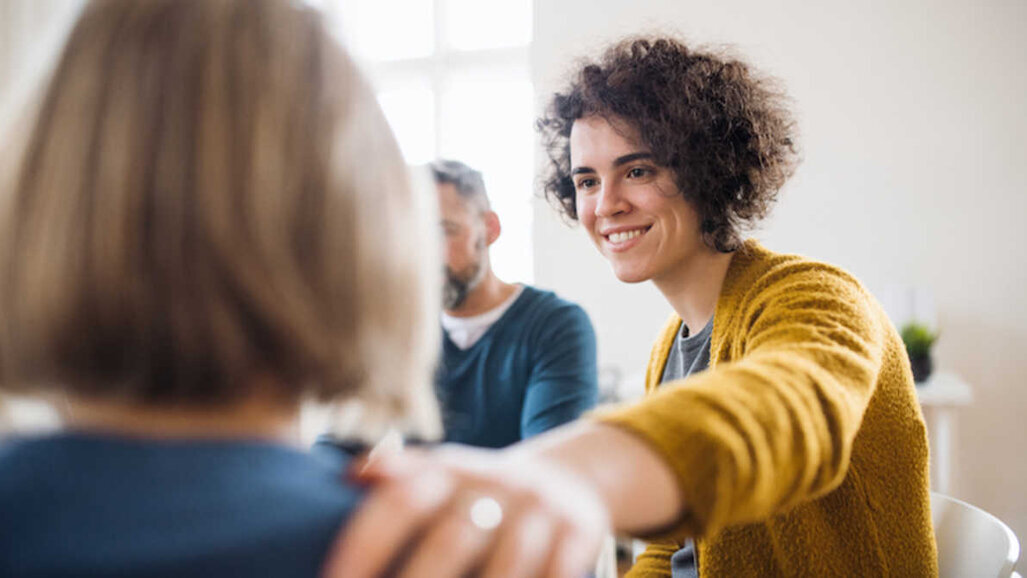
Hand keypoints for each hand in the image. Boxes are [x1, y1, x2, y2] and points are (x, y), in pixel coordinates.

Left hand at [321, 444, 609, 577]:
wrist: (564, 479)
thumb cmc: (478, 493)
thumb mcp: (440, 475)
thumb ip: (397, 476)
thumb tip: (347, 476)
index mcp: (447, 470)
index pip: (399, 502)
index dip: (363, 546)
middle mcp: (494, 482)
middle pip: (450, 540)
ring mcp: (539, 508)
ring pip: (505, 570)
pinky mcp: (579, 531)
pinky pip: (555, 577)